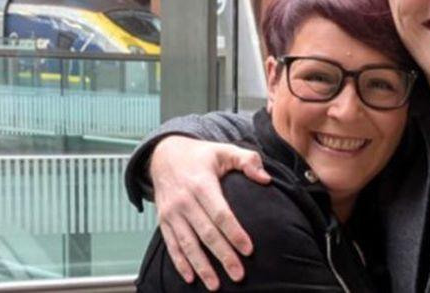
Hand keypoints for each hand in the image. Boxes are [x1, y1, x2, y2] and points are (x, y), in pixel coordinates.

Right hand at [150, 136, 270, 289]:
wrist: (164, 154)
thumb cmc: (200, 155)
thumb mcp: (224, 150)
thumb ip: (248, 160)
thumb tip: (265, 178)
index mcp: (202, 184)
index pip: (220, 213)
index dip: (234, 233)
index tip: (249, 250)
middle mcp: (184, 201)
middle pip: (206, 233)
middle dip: (223, 256)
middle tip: (238, 275)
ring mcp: (172, 212)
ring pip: (188, 244)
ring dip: (201, 266)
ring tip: (215, 285)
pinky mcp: (163, 220)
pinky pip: (171, 244)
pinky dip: (180, 262)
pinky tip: (190, 277)